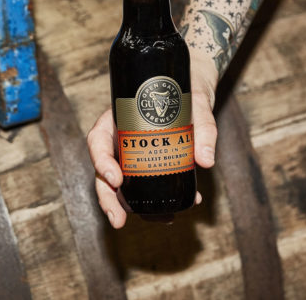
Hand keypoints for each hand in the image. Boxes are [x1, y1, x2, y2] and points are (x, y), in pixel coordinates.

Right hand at [87, 48, 218, 227]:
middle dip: (109, 198)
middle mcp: (121, 137)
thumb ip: (203, 128)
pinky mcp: (150, 162)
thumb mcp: (197, 102)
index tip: (116, 178)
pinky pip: (147, 183)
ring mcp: (133, 152)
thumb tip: (206, 161)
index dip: (102, 161)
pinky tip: (176, 209)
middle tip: (119, 220)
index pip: (98, 140)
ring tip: (160, 220)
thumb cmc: (188, 87)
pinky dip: (159, 199)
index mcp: (119, 116)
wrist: (195, 85)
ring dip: (134, 206)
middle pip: (105, 171)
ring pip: (123, 184)